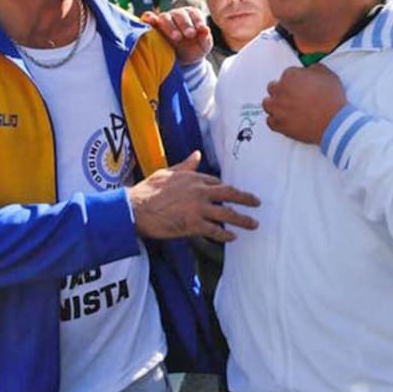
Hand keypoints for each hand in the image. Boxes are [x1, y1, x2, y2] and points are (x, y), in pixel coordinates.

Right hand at [127, 151, 259, 241]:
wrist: (135, 209)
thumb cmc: (147, 190)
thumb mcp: (167, 172)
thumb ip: (185, 165)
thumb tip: (197, 154)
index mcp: (193, 178)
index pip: (216, 182)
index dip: (226, 189)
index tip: (233, 194)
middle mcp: (199, 191)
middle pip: (229, 194)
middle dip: (246, 198)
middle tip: (257, 202)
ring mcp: (198, 208)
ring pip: (227, 213)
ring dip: (243, 219)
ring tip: (253, 224)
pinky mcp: (193, 224)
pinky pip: (214, 230)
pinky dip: (225, 234)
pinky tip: (233, 237)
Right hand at [141, 7, 211, 64]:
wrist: (182, 60)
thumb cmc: (194, 50)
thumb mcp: (204, 46)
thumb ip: (206, 38)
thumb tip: (206, 30)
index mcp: (192, 16)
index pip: (194, 14)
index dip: (198, 20)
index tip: (201, 29)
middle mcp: (177, 15)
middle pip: (179, 14)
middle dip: (185, 24)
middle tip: (190, 34)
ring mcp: (164, 19)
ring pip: (165, 17)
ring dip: (170, 26)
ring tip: (177, 37)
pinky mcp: (152, 26)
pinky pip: (148, 18)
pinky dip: (148, 18)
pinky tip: (151, 22)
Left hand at [261, 64, 346, 144]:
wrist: (334, 122)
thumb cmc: (332, 98)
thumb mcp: (327, 74)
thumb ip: (313, 69)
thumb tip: (307, 71)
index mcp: (290, 76)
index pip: (287, 75)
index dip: (295, 81)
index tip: (301, 86)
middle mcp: (280, 91)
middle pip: (273, 88)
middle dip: (282, 91)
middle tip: (293, 97)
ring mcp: (277, 109)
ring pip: (267, 104)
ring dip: (275, 105)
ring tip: (286, 109)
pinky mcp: (279, 124)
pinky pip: (269, 121)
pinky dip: (276, 120)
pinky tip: (285, 120)